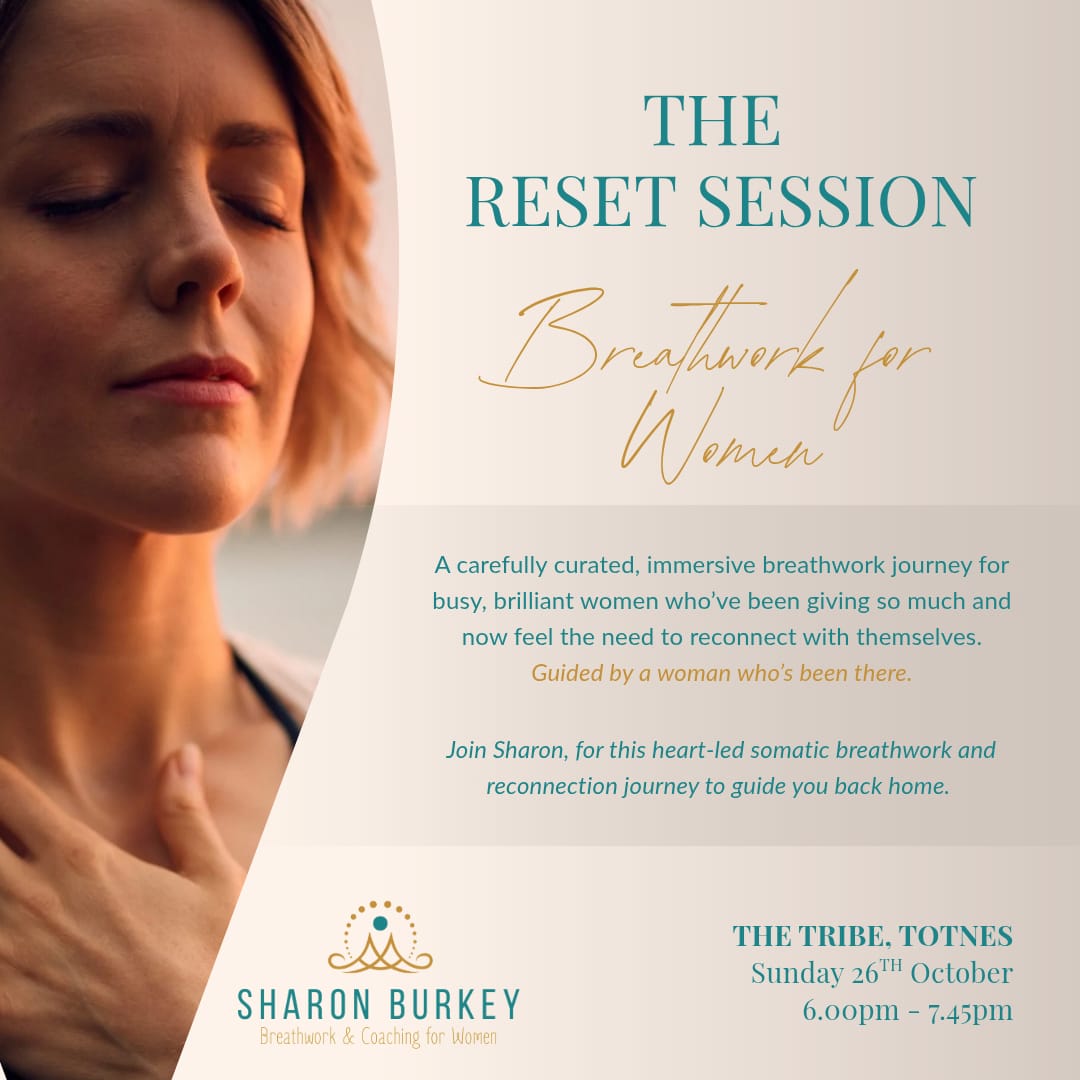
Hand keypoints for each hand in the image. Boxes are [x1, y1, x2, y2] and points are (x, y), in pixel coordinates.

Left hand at [0, 745, 243, 1078]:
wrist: (198, 1054)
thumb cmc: (215, 965)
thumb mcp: (215, 879)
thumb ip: (185, 814)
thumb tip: (182, 753)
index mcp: (83, 862)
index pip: (8, 796)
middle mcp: (34, 903)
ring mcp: (7, 962)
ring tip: (0, 888)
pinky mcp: (0, 1016)